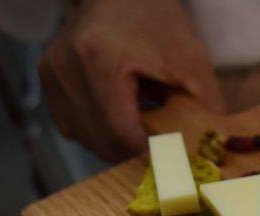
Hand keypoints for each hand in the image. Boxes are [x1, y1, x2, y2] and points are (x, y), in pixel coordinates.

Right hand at [38, 0, 224, 160]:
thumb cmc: (158, 20)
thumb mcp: (190, 58)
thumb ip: (205, 104)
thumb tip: (214, 148)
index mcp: (99, 60)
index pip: (120, 135)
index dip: (149, 152)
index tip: (171, 151)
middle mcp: (66, 68)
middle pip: (101, 142)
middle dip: (133, 149)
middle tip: (158, 138)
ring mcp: (51, 72)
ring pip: (85, 138)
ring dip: (115, 139)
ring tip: (139, 117)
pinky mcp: (46, 76)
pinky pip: (72, 125)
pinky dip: (97, 128)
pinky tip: (118, 110)